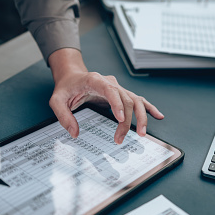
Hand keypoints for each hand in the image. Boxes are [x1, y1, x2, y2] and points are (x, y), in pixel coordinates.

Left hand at [48, 48, 163, 143]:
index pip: (110, 90)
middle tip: (121, 138)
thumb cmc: (66, 87)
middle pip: (126, 99)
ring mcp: (118, 87)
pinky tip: (158, 116)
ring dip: (141, 117)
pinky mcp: (121, 94)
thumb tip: (74, 133)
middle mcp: (110, 82)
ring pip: (135, 100)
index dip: (117, 103)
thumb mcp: (56, 100)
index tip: (120, 118)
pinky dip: (149, 108)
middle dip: (127, 120)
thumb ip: (63, 116)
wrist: (73, 76)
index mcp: (94, 80)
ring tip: (142, 133)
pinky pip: (138, 99)